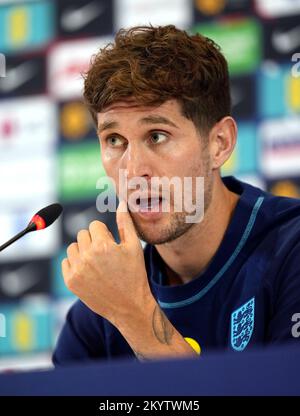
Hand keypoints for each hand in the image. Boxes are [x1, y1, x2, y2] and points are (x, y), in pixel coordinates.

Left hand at [62, 200, 153, 327]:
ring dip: (83, 251)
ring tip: (97, 263)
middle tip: (105, 256)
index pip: (94, 225)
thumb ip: (126, 223)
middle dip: (93, 241)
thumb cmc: (134, 275)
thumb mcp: (134, 247)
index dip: (105, 234)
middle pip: (83, 234)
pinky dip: (75, 264)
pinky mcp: (70, 281)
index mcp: (103, 246)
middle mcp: (87, 256)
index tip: (111, 245)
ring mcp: (77, 270)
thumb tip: (122, 203)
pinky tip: (89, 271)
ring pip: (73, 247)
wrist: (129, 306)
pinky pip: (66, 262)